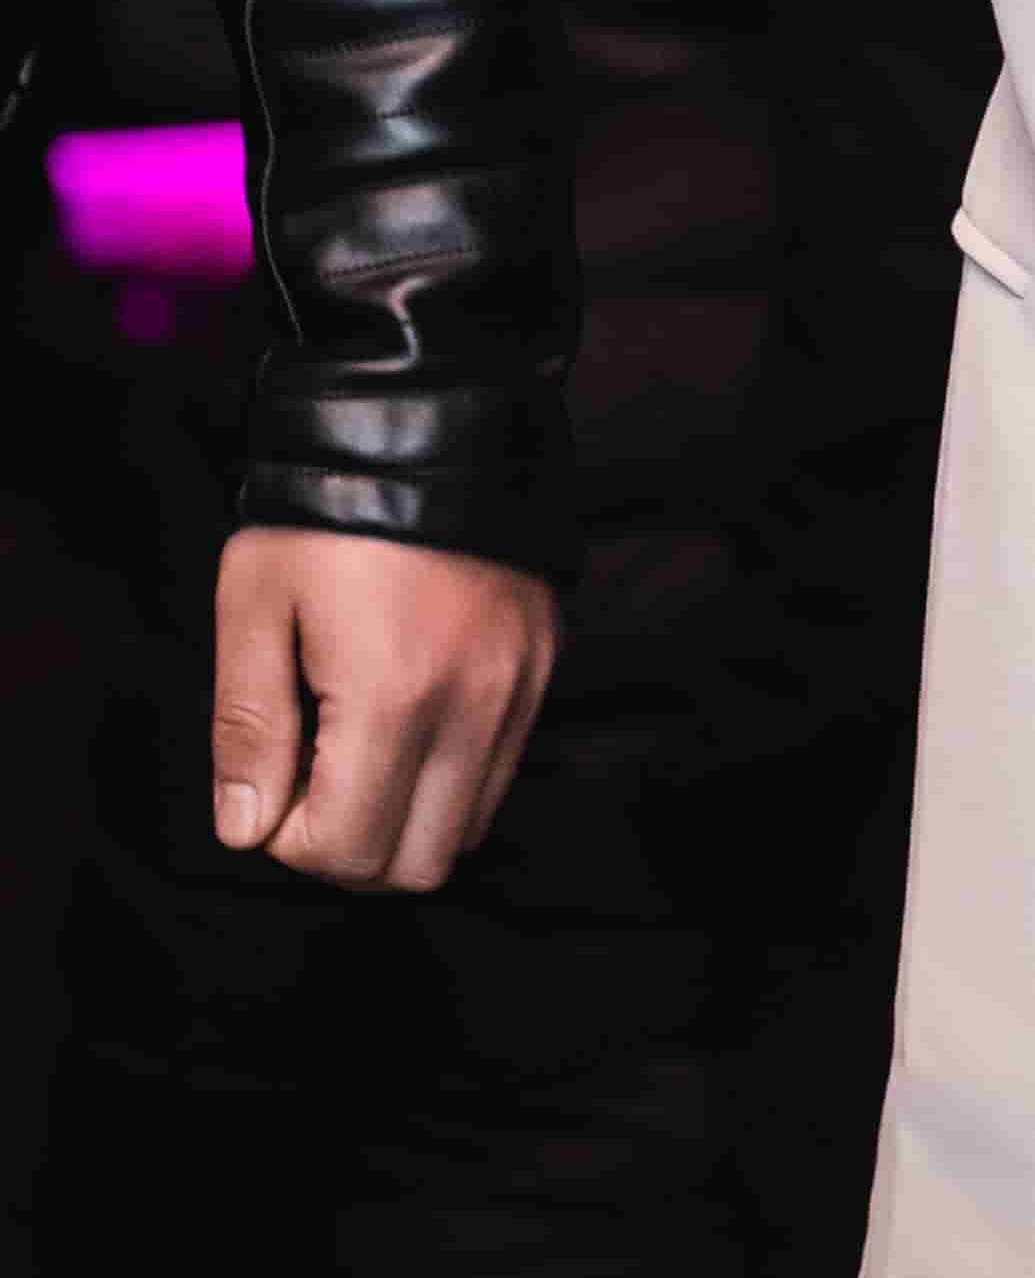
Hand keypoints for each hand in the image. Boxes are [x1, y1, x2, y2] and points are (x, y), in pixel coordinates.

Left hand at [211, 527, 559, 892]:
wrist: (429, 413)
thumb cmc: (326, 507)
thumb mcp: (254, 604)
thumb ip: (247, 728)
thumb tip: (247, 828)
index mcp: (392, 694)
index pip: (349, 850)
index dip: (291, 839)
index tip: (271, 779)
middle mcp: (474, 704)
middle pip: (418, 864)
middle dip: (351, 846)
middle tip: (311, 778)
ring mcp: (520, 685)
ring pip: (470, 828)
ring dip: (406, 816)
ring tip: (359, 744)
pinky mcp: (544, 662)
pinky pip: (502, 768)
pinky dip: (451, 775)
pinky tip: (408, 716)